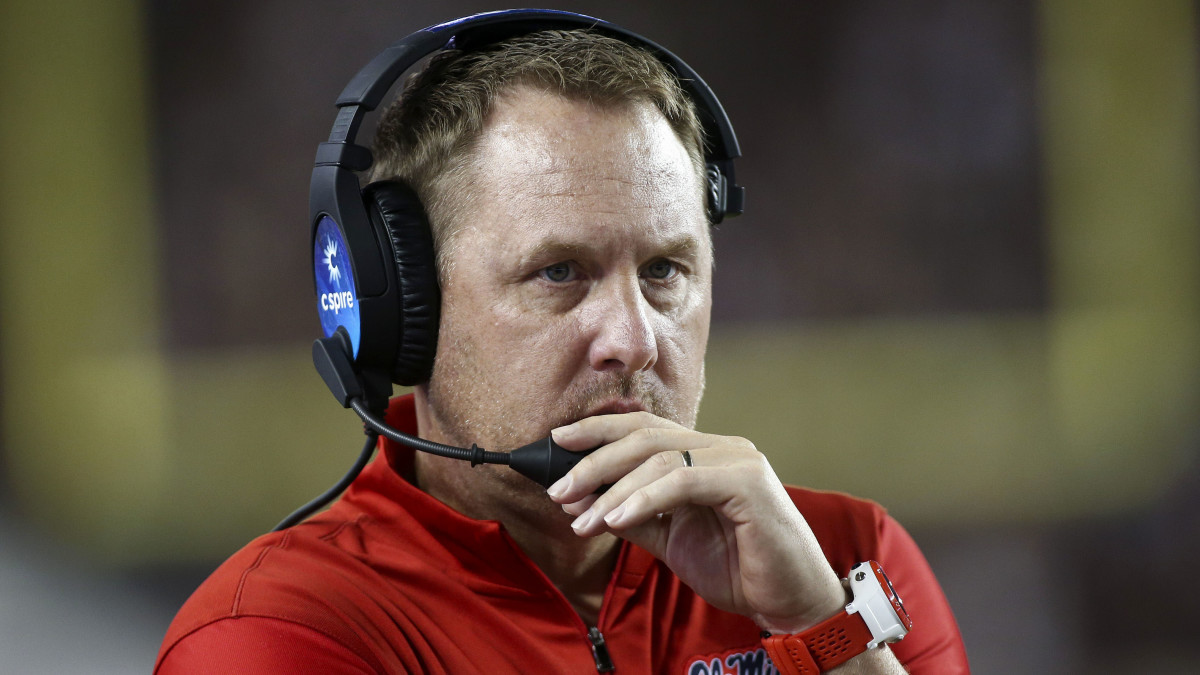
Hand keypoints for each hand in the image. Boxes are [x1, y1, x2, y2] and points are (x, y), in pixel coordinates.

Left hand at [546, 412, 847, 633]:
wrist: (790, 601)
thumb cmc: (737, 568)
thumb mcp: (671, 541)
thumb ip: (632, 516)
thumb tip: (579, 502)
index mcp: (705, 453)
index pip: (643, 430)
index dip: (598, 431)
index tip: (556, 441)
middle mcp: (722, 447)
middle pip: (645, 437)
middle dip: (594, 461)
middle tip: (558, 489)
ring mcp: (737, 460)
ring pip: (660, 458)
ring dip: (612, 489)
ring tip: (582, 518)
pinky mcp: (748, 482)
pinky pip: (683, 481)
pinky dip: (644, 499)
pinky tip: (616, 519)